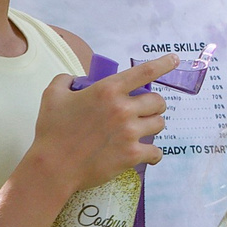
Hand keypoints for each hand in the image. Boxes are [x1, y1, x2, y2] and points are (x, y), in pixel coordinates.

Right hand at [30, 54, 178, 196]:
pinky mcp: (131, 155)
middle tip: (143, 111)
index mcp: (107, 90)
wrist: (53, 167)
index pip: (144, 72)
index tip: (175, 59)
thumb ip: (67, 80)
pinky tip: (147, 154)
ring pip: (160, 124)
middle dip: (153, 105)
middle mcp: (123, 109)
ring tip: (141, 130)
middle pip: (158, 101)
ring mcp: (129, 133)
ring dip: (152, 126)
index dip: (163, 64)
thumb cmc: (51, 131)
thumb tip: (76, 79)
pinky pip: (157, 152)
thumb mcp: (52, 95)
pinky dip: (153, 154)